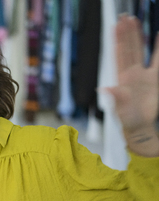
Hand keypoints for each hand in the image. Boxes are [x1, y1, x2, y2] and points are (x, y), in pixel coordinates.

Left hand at [106, 15, 158, 134]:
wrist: (139, 126)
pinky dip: (158, 48)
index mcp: (121, 78)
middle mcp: (130, 73)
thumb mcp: (119, 108)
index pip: (118, 55)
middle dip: (126, 33)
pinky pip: (157, 60)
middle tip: (124, 18)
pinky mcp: (153, 79)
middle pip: (128, 48)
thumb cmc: (127, 119)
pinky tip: (158, 36)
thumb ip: (115, 97)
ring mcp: (142, 74)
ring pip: (140, 51)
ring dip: (137, 36)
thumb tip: (104, 88)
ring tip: (134, 21)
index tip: (115, 27)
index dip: (117, 41)